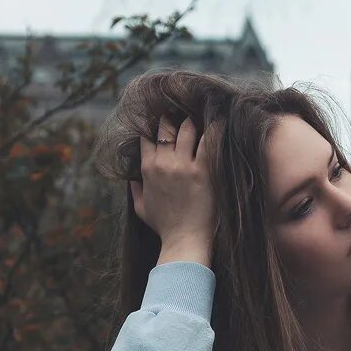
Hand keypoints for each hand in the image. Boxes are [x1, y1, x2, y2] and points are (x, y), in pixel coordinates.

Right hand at [129, 111, 219, 253]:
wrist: (184, 240)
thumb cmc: (164, 227)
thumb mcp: (141, 208)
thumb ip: (135, 190)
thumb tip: (131, 179)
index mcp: (147, 169)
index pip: (147, 137)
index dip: (154, 126)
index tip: (163, 120)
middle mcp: (164, 163)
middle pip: (166, 128)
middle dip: (173, 117)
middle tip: (183, 111)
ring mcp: (184, 166)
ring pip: (187, 129)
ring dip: (193, 120)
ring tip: (201, 113)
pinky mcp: (204, 172)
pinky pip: (209, 142)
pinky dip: (214, 129)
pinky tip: (219, 120)